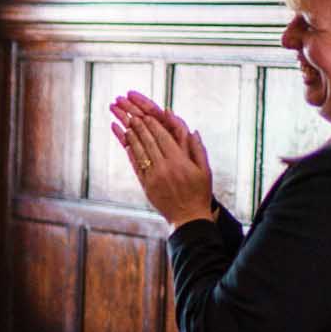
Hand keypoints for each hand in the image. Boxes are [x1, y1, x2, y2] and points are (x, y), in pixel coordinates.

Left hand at [106, 91, 218, 228]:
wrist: (189, 217)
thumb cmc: (200, 193)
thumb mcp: (205, 170)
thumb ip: (198, 149)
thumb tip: (193, 130)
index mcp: (180, 162)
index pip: (163, 138)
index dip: (153, 125)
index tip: (145, 114)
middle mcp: (165, 168)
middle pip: (149, 142)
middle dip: (139, 127)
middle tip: (131, 114)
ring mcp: (153, 177)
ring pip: (140, 153)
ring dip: (132, 137)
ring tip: (125, 124)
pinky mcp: (146, 186)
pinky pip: (136, 167)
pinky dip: (131, 154)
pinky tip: (127, 144)